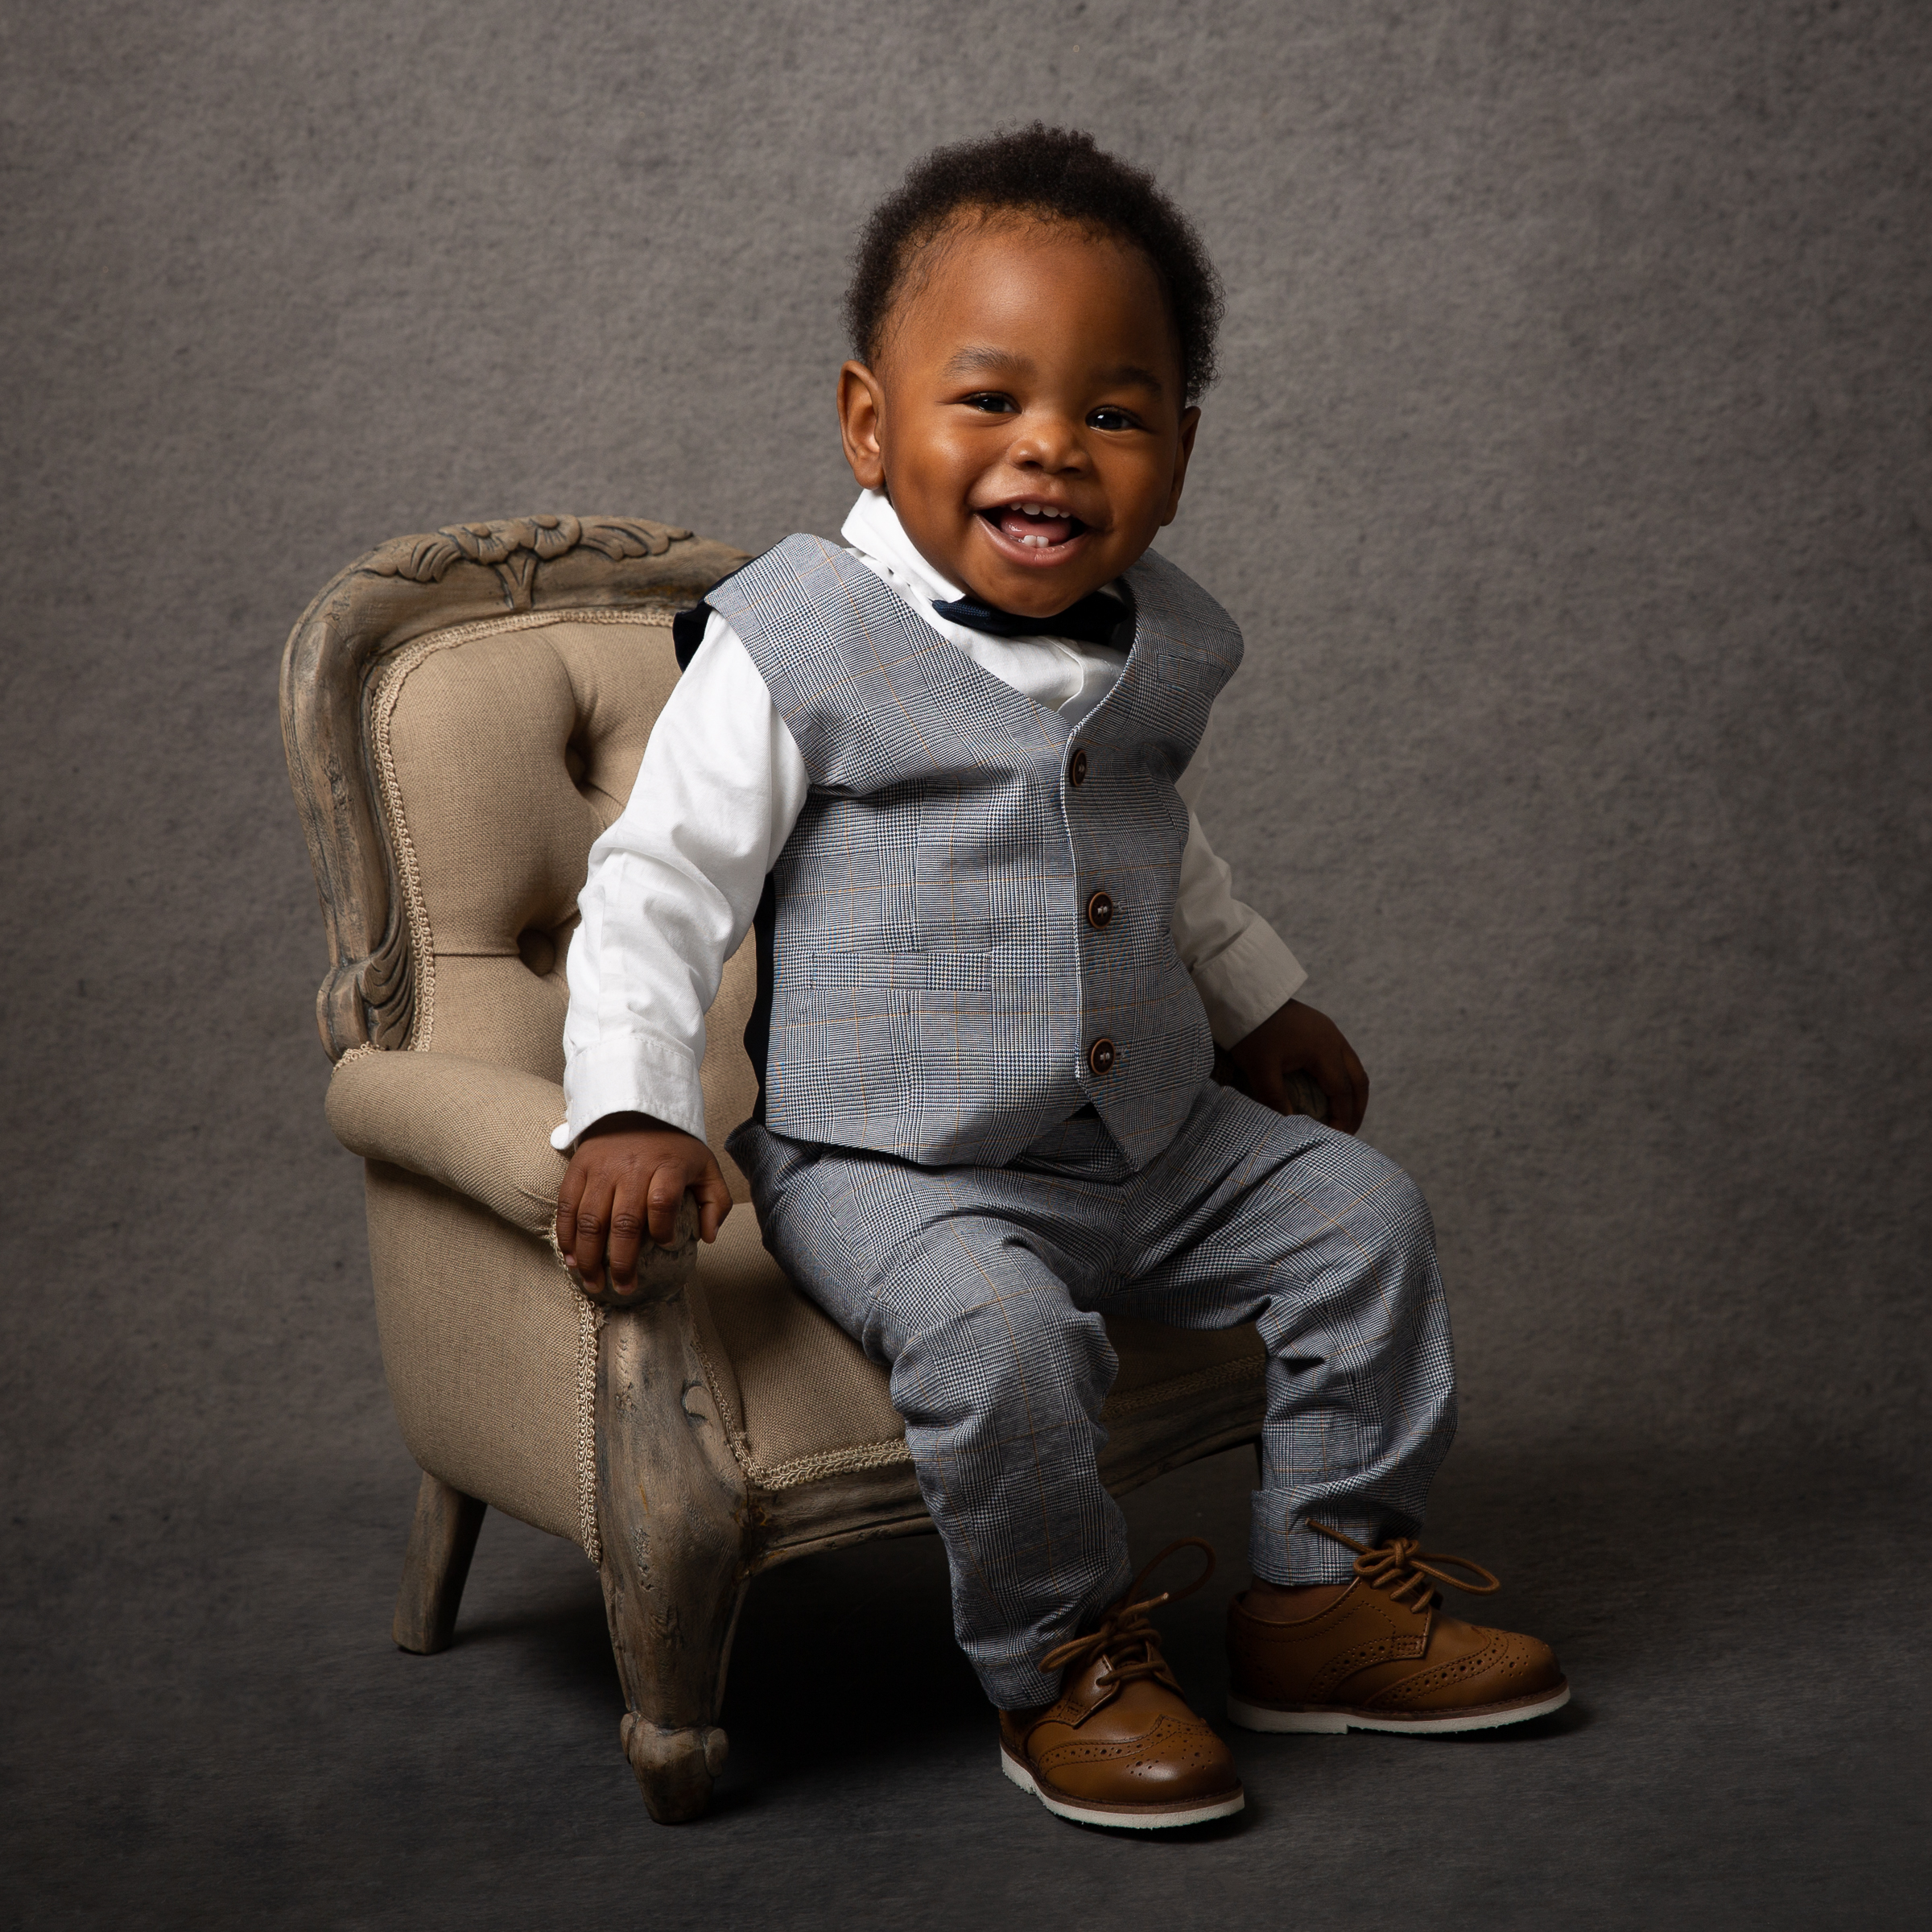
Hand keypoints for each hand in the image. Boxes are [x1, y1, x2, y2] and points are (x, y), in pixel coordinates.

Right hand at [554, 1112, 732, 1295]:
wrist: (634, 1107)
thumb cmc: (673, 1146)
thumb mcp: (705, 1165)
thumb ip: (715, 1201)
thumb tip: (708, 1237)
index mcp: (666, 1165)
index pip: (662, 1202)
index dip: (663, 1229)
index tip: (667, 1245)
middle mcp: (631, 1168)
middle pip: (623, 1222)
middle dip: (622, 1262)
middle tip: (624, 1288)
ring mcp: (601, 1169)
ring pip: (590, 1220)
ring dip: (589, 1258)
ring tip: (593, 1283)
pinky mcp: (578, 1168)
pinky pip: (567, 1207)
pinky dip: (566, 1236)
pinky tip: (572, 1259)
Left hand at [1227, 999, 1368, 1133]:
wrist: (1246, 993)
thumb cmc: (1252, 1031)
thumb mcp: (1260, 1069)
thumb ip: (1276, 1100)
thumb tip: (1291, 1127)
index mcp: (1324, 1050)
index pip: (1343, 1093)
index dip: (1342, 1119)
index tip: (1337, 1139)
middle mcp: (1334, 1039)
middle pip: (1358, 1081)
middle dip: (1357, 1109)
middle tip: (1348, 1133)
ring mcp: (1329, 1031)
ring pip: (1353, 1068)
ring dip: (1352, 1093)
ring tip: (1343, 1115)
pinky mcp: (1320, 1027)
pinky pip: (1342, 1057)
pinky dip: (1342, 1078)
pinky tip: (1330, 1090)